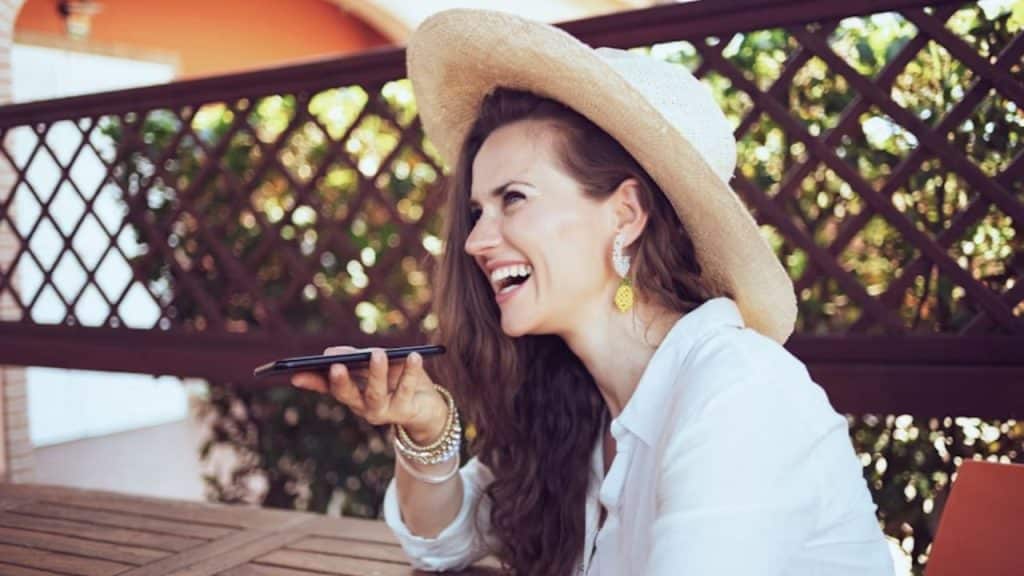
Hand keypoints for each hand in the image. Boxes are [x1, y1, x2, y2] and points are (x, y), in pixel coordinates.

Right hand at [290, 346, 448, 443]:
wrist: (427, 407)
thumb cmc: (396, 380)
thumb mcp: (373, 366)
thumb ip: (353, 359)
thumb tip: (328, 354)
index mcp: (352, 395)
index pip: (328, 388)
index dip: (312, 381)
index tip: (295, 373)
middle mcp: (363, 407)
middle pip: (348, 396)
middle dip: (340, 382)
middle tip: (335, 365)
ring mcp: (384, 412)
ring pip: (375, 394)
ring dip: (375, 373)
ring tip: (377, 353)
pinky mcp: (405, 412)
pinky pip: (406, 389)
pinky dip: (410, 372)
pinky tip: (413, 355)